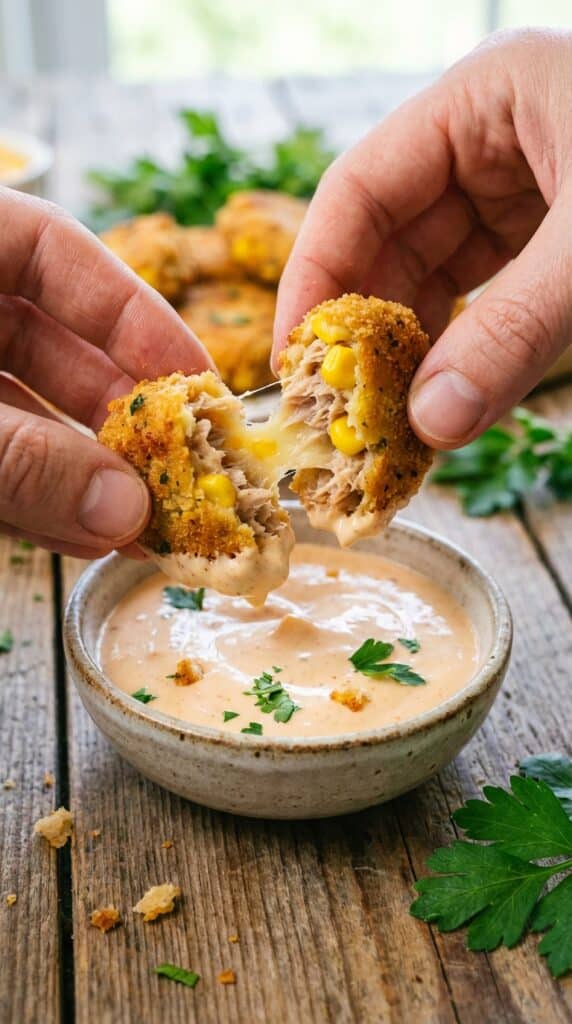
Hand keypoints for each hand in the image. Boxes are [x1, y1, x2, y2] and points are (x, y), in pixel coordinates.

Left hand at [0, 188, 211, 556]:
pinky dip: (28, 494)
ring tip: (136, 523)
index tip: (198, 383)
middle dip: (119, 416)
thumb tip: (124, 510)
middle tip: (180, 471)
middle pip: (55, 345)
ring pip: (23, 411)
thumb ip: (20, 456)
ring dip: (80, 470)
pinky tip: (74, 531)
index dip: (137, 316)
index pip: (60, 253)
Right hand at [273, 28, 571, 448]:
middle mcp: (490, 142)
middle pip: (389, 241)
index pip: (360, 188)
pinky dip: (462, 353)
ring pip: (433, 278)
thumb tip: (432, 426)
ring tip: (391, 427)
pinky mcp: (548, 239)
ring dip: (413, 355)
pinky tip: (446, 403)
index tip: (296, 358)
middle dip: (368, 332)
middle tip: (345, 415)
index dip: (316, 274)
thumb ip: (516, 335)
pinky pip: (480, 298)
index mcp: (484, 101)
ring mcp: (520, 190)